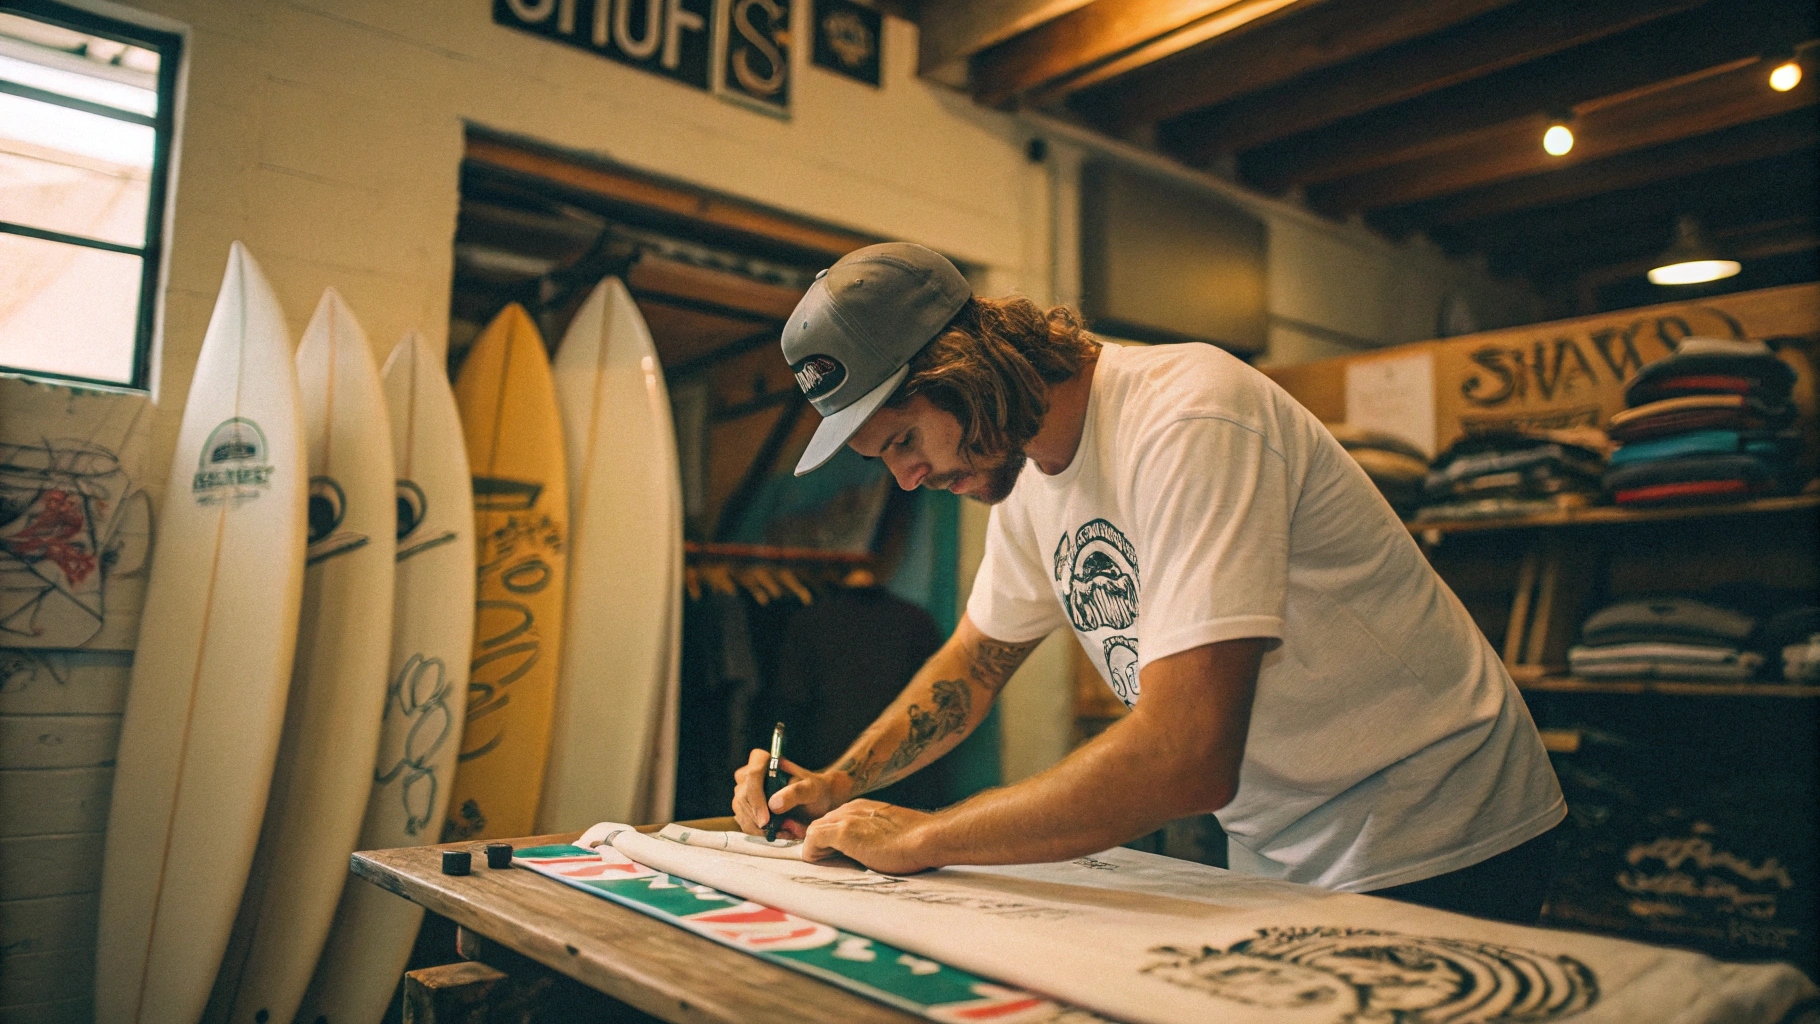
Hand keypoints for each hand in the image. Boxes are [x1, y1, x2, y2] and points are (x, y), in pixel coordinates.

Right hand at [732, 747, 845, 838]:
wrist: (816, 800)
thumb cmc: (814, 789)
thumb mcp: (811, 789)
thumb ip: (795, 793)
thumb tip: (773, 805)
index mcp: (762, 760)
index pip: (752, 775)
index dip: (757, 799)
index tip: (766, 821)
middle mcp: (747, 774)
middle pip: (744, 798)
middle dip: (760, 820)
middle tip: (783, 832)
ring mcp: (743, 792)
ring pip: (742, 813)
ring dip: (761, 829)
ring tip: (785, 833)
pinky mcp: (744, 808)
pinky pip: (745, 823)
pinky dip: (760, 833)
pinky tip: (778, 834)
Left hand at [802, 799, 935, 873]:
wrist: (928, 838)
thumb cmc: (918, 841)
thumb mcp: (890, 832)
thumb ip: (874, 836)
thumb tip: (868, 853)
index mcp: (863, 808)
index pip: (834, 821)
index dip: (831, 841)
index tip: (837, 858)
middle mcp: (852, 809)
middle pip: (821, 824)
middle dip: (821, 845)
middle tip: (831, 864)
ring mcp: (847, 818)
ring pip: (813, 830)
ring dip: (817, 850)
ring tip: (829, 866)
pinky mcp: (844, 832)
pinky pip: (812, 839)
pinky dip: (812, 853)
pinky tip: (825, 865)